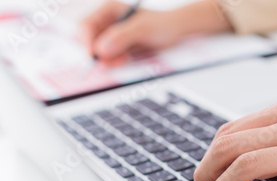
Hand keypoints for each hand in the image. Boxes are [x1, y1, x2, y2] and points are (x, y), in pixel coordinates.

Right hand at [80, 0, 231, 65]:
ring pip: (101, 50)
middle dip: (98, 52)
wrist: (177, 31)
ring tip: (124, 59)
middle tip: (109, 62)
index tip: (93, 55)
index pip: (87, 25)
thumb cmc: (162, 24)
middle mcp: (109, 22)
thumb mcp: (142, 29)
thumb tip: (102, 49)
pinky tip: (126, 59)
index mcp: (109, 10)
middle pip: (91, 40)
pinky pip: (111, 56)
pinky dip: (116, 61)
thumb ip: (121, 37)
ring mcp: (114, 35)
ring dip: (109, 58)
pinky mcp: (121, 46)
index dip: (86, 41)